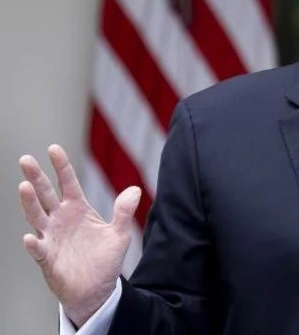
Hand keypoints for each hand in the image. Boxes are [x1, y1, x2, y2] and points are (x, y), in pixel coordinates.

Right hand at [18, 144, 140, 326]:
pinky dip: (34, 244)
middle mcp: (61, 219)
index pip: (68, 183)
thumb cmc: (105, 260)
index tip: (53, 148)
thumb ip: (124, 212)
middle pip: (46, 194)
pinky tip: (31, 237)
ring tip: (24, 187)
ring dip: (29, 202)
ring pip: (37, 216)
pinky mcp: (48, 258)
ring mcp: (52, 237)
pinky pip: (39, 249)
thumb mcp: (120, 234)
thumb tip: (135, 190)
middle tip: (26, 160)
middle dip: (36, 177)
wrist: (97, 289)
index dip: (61, 166)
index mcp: (78, 209)